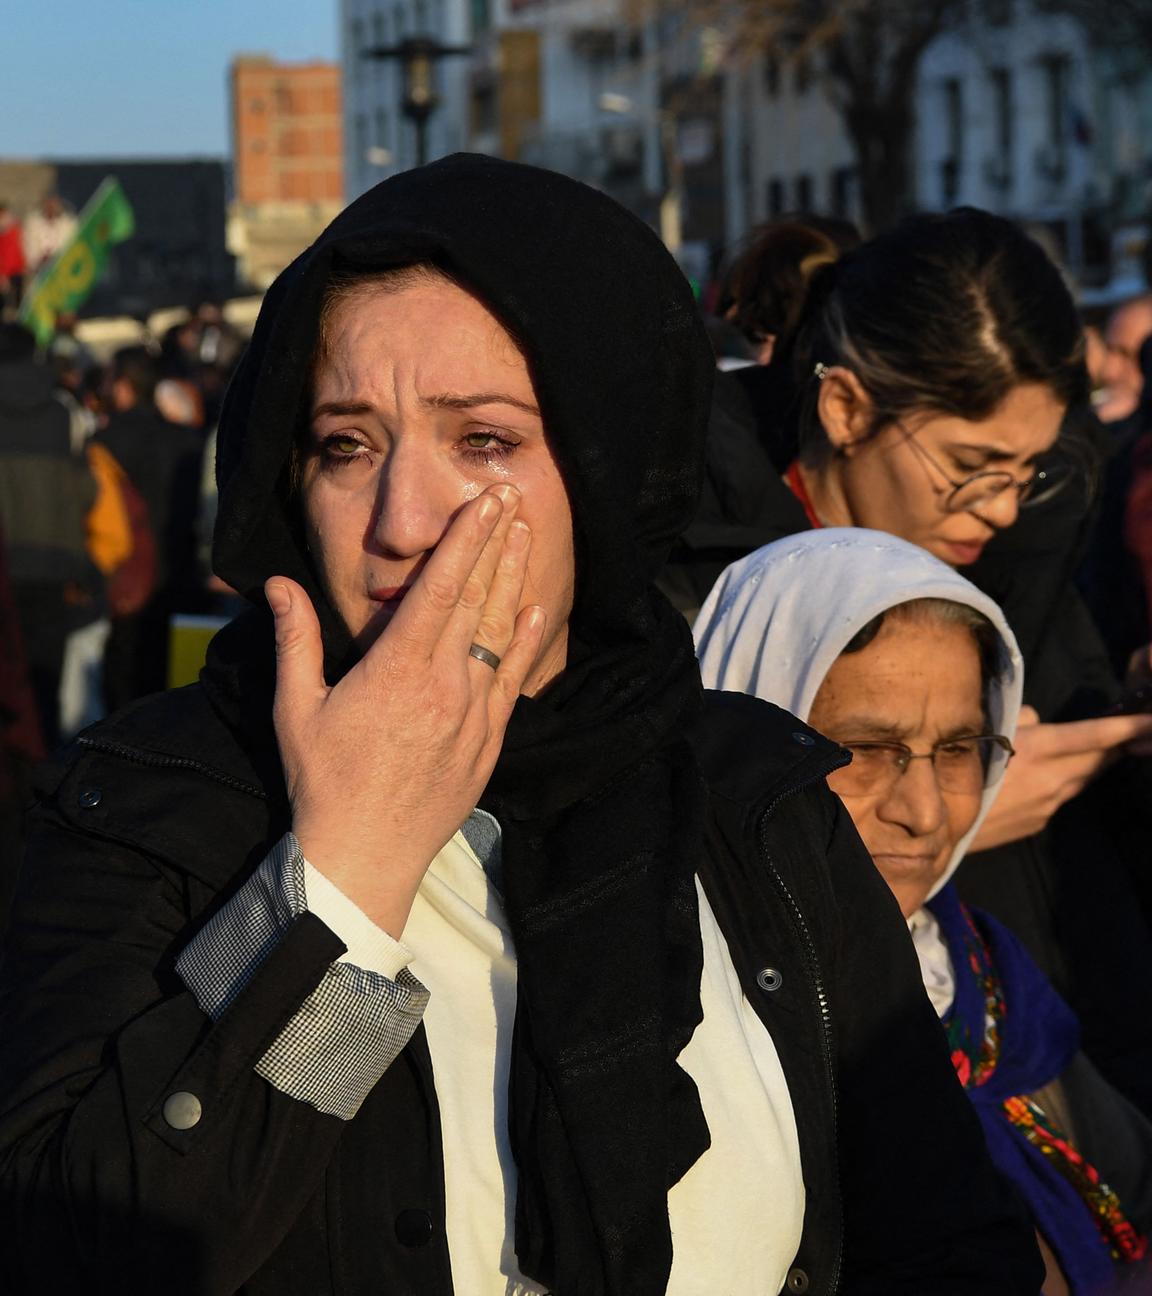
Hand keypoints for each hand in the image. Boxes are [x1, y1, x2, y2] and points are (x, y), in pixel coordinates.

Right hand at [266, 485, 545, 936]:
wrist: (364, 858)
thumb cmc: (323, 782)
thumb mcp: (296, 708)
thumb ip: (294, 640)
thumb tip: (275, 584)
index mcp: (397, 670)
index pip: (440, 588)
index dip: (466, 539)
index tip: (485, 502)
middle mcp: (444, 686)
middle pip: (478, 600)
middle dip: (496, 544)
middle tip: (512, 498)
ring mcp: (473, 715)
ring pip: (502, 635)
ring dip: (515, 582)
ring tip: (526, 537)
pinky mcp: (488, 743)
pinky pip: (515, 682)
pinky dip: (527, 644)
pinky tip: (535, 613)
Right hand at [970, 706, 1151, 850]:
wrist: (938, 826)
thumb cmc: (955, 769)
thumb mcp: (983, 732)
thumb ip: (1019, 721)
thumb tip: (1037, 721)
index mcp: (1038, 750)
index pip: (1094, 735)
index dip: (1126, 726)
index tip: (1151, 720)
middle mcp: (1053, 779)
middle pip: (1098, 759)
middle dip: (1117, 745)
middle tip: (1133, 732)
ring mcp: (1049, 805)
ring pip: (1081, 778)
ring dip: (1091, 763)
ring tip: (1094, 750)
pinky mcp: (1039, 823)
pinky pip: (1061, 796)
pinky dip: (1062, 782)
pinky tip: (1042, 779)